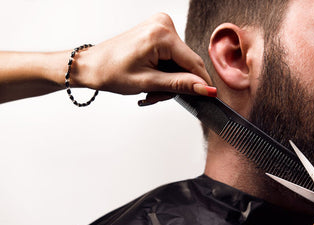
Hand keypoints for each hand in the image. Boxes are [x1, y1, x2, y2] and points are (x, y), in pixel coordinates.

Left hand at [71, 13, 215, 104]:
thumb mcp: (148, 82)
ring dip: (171, 79)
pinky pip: (173, 55)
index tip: (210, 97)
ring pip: (181, 61)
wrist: (92, 65)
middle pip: (187, 62)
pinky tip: (153, 78)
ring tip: (151, 89)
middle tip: (159, 96)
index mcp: (161, 35)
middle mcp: (163, 25)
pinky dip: (166, 70)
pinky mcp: (158, 31)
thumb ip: (180, 84)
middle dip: (178, 83)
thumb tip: (205, 88)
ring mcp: (161, 26)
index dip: (202, 82)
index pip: (193, 62)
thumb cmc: (110, 71)